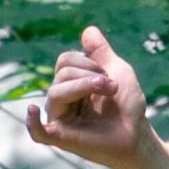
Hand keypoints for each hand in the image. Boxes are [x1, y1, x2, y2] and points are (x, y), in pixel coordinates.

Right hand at [26, 26, 159, 168]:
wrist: (138, 135)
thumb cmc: (127, 106)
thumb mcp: (117, 71)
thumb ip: (101, 52)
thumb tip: (88, 30)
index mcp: (70, 83)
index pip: (65, 61)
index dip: (87, 61)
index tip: (109, 73)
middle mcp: (61, 100)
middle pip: (61, 74)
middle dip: (89, 74)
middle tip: (112, 87)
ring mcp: (59, 119)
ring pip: (55, 94)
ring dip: (83, 86)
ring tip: (108, 90)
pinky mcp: (61, 139)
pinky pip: (38, 132)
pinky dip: (32, 122)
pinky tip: (31, 110)